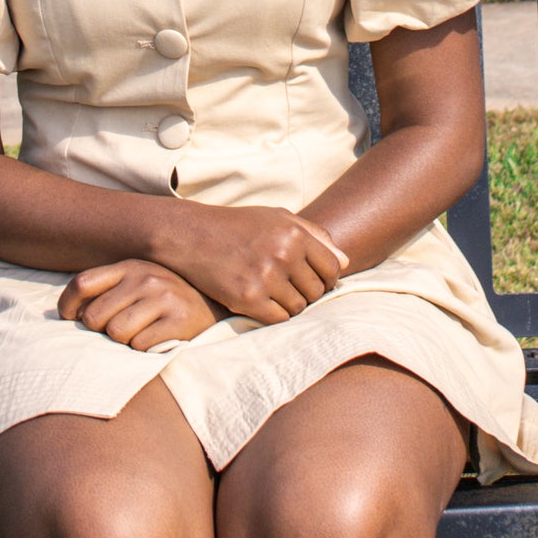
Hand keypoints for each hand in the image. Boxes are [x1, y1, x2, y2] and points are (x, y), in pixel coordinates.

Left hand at [59, 261, 219, 349]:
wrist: (214, 306)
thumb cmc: (164, 299)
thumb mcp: (137, 282)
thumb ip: (106, 290)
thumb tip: (69, 313)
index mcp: (130, 265)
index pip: (82, 283)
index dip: (67, 305)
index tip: (68, 318)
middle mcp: (145, 277)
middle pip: (94, 316)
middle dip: (100, 331)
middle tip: (118, 329)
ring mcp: (163, 297)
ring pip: (115, 334)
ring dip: (123, 342)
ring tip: (140, 333)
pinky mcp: (178, 320)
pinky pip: (139, 346)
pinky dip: (144, 349)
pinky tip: (157, 339)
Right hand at [158, 204, 348, 324]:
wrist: (192, 235)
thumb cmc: (238, 226)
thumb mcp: (277, 217)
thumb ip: (314, 235)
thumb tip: (345, 262)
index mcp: (295, 233)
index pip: (334, 268)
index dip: (326, 276)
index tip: (312, 278)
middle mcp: (284, 255)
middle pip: (317, 291)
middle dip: (306, 291)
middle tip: (286, 285)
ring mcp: (266, 278)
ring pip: (299, 308)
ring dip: (289, 304)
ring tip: (271, 291)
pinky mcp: (248, 299)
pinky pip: (278, 319)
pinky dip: (273, 314)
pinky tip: (260, 301)